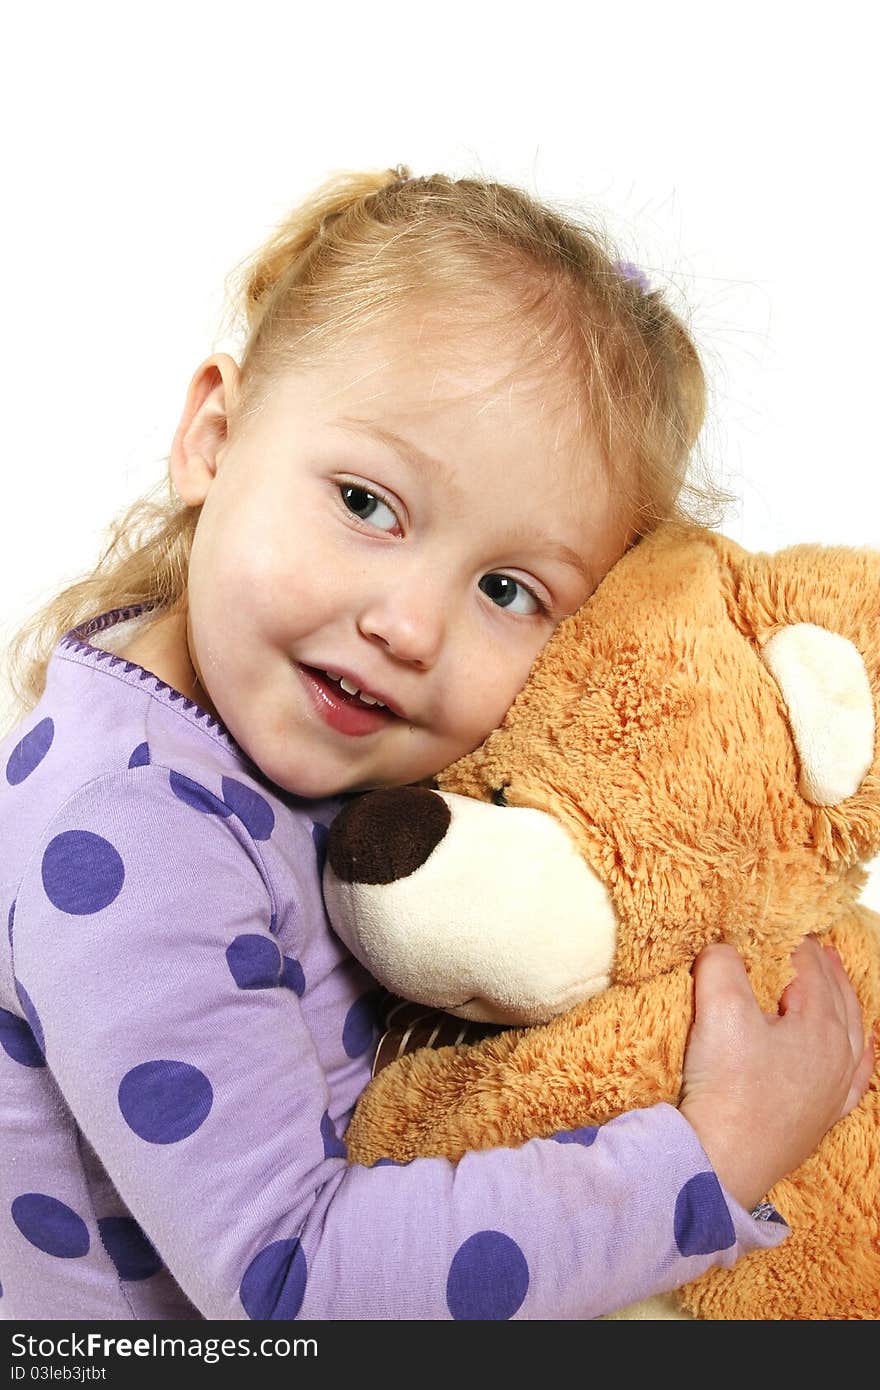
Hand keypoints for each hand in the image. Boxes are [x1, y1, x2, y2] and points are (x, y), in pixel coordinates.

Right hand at [678, 937, 874, 1211]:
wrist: (721, 1163)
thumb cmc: (726, 1088)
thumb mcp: (718, 1010)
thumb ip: (722, 964)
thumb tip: (723, 948)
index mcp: (822, 1025)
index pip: (811, 968)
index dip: (793, 943)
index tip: (777, 928)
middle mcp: (839, 1057)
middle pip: (838, 997)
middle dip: (823, 968)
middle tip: (809, 945)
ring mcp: (833, 1091)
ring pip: (853, 1035)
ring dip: (844, 1003)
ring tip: (836, 982)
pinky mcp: (820, 1119)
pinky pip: (854, 1078)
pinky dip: (859, 1055)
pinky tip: (859, 1050)